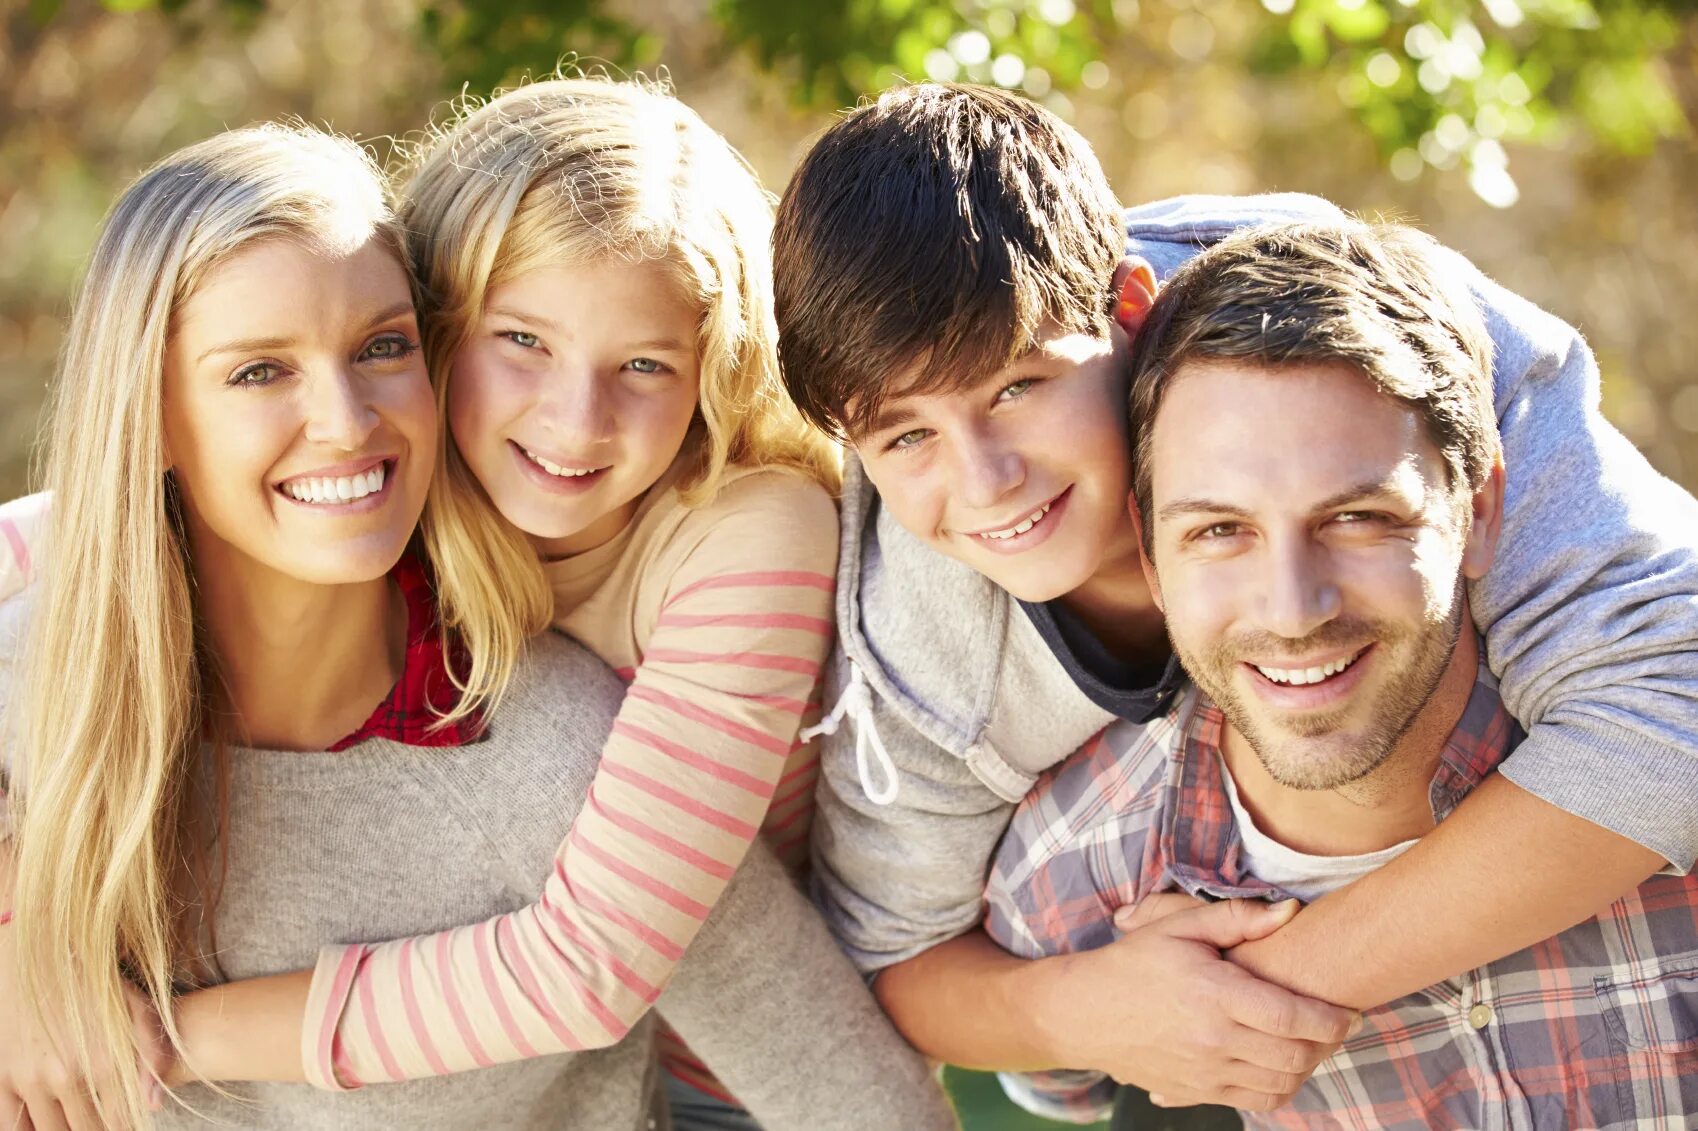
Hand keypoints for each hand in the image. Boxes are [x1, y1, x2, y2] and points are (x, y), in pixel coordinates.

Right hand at [0, 929, 172, 1130]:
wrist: (43, 959)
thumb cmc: (98, 985)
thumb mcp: (138, 1010)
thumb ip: (153, 1057)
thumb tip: (152, 1106)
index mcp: (106, 1063)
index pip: (118, 1122)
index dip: (123, 1127)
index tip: (123, 1123)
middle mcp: (67, 1076)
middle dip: (95, 1130)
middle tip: (101, 1122)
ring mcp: (31, 1078)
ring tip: (76, 1120)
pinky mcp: (2, 1077)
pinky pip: (12, 1125)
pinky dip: (29, 1130)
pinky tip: (45, 1122)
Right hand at [1046, 895, 1359, 1112]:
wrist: (1084, 1013)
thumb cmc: (1133, 964)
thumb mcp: (1178, 927)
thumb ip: (1236, 919)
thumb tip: (1290, 911)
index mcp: (1213, 994)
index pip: (1292, 1016)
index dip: (1332, 1019)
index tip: (1351, 1012)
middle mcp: (1213, 1039)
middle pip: (1295, 1054)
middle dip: (1328, 1043)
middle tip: (1337, 1025)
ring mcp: (1205, 1072)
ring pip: (1281, 1083)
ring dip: (1308, 1067)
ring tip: (1312, 1044)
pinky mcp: (1197, 1093)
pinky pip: (1256, 1101)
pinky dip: (1280, 1088)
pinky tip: (1281, 1064)